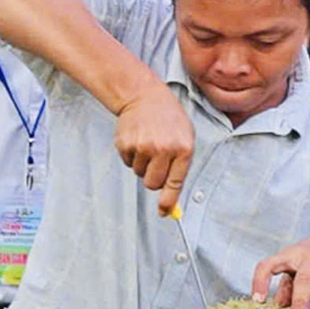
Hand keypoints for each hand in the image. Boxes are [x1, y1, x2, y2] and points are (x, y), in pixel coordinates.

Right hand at [114, 85, 193, 213]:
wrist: (144, 96)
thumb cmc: (168, 119)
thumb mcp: (184, 138)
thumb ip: (179, 168)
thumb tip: (167, 201)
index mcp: (183, 148)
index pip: (175, 183)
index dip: (167, 201)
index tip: (163, 212)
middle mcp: (163, 149)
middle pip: (152, 183)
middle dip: (153, 179)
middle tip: (155, 163)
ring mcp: (142, 146)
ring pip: (139, 174)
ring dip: (142, 165)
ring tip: (148, 144)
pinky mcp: (125, 144)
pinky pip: (127, 163)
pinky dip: (131, 156)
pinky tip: (137, 140)